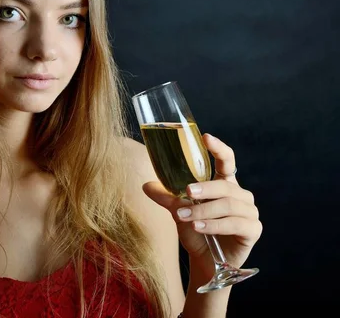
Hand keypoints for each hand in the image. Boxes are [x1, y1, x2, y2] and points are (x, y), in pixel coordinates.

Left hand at [143, 133, 261, 273]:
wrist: (205, 262)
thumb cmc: (196, 232)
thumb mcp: (178, 212)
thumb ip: (166, 198)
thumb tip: (146, 185)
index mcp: (224, 184)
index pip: (226, 161)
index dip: (218, 148)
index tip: (206, 137)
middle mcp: (240, 195)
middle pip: (225, 185)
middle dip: (205, 188)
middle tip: (187, 191)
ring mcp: (249, 212)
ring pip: (228, 204)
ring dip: (204, 210)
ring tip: (186, 217)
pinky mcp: (253, 229)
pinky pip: (236, 223)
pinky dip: (215, 224)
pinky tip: (199, 227)